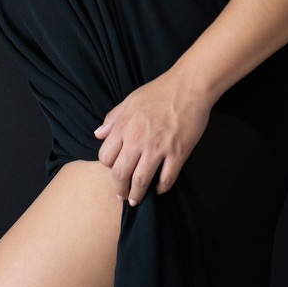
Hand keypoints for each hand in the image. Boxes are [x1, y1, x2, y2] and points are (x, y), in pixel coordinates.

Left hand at [93, 70, 211, 205]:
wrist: (189, 86)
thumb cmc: (160, 91)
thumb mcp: (130, 100)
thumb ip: (113, 118)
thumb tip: (98, 134)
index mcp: (124, 127)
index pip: (106, 157)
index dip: (108, 166)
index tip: (115, 170)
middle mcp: (137, 140)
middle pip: (120, 174)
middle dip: (119, 189)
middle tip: (122, 196)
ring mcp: (158, 148)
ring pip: (141, 181)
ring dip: (137, 195)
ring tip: (136, 200)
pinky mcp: (178, 153)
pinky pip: (166, 179)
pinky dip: (161, 188)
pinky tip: (160, 188)